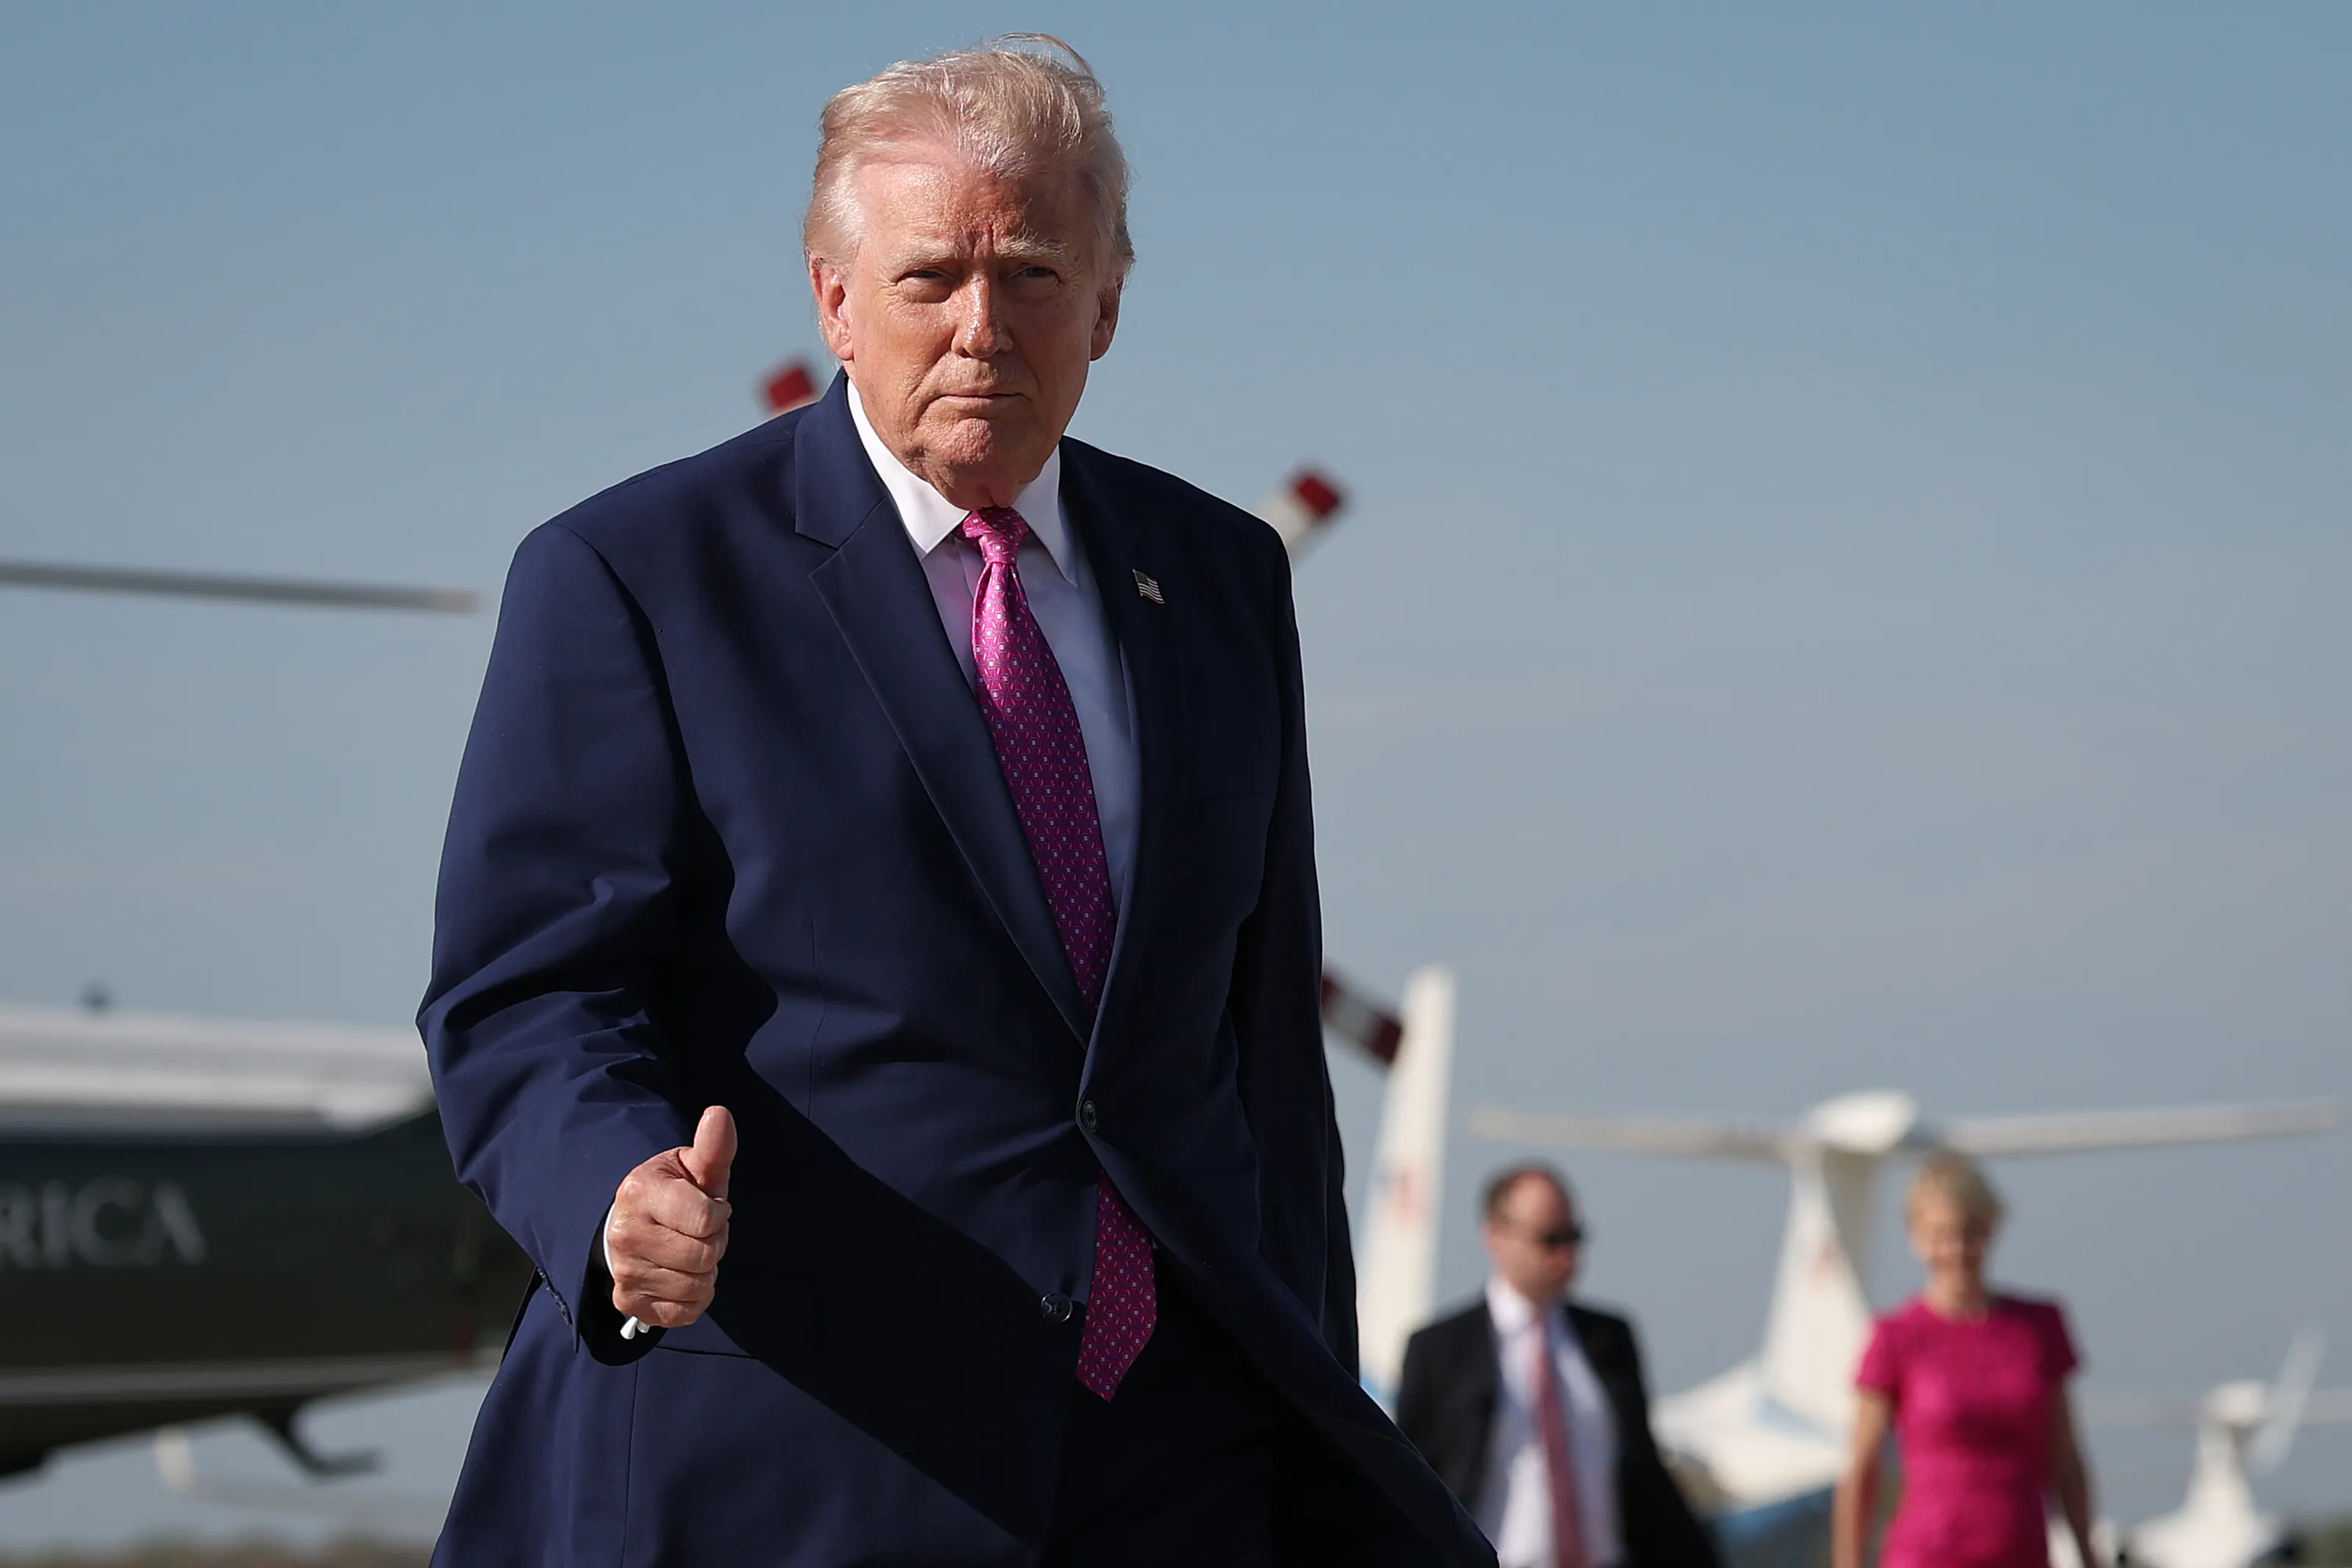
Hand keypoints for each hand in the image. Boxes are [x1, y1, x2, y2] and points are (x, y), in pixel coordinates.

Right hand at [607, 1105, 734, 1331]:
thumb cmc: (674, 1193)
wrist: (633, 1224)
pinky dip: (694, 1299)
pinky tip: (682, 1276)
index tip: (710, 1207)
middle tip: (700, 1232)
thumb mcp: (692, 1166)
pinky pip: (685, 1313)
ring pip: (697, 1287)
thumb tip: (719, 1113)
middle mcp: (625, 1235)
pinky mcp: (629, 1302)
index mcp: (640, 1193)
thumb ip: (713, 1146)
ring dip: (706, 1272)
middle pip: (704, 1257)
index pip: (706, 1220)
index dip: (720, 1215)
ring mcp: (624, 1272)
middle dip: (714, 1244)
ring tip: (689, 1251)